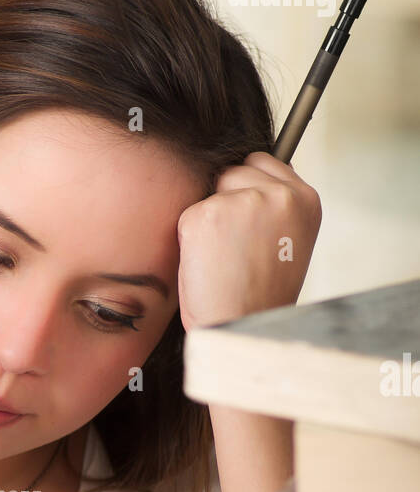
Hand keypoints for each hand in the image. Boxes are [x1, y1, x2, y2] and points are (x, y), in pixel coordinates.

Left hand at [176, 151, 321, 331]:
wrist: (241, 328)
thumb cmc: (259, 297)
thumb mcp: (287, 242)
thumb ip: (275, 208)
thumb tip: (247, 179)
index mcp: (305, 200)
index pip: (263, 163)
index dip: (247, 190)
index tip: (248, 221)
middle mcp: (280, 195)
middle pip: (233, 172)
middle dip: (227, 202)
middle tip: (234, 248)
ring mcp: (244, 201)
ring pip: (210, 191)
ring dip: (209, 219)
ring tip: (223, 258)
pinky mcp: (208, 214)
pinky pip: (187, 215)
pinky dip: (190, 239)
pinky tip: (208, 264)